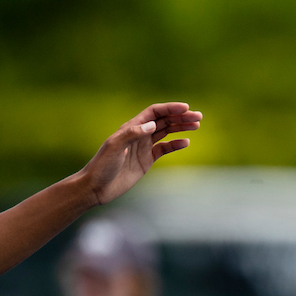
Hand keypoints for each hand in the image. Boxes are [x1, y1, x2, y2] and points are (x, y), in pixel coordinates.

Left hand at [79, 102, 202, 204]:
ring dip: (181, 127)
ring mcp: (144, 147)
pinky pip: (164, 149)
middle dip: (181, 117)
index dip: (170, 108)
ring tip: (196, 125)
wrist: (97, 186)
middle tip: (198, 117)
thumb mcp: (114, 147)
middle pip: (164, 121)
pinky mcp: (147, 160)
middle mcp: (139, 134)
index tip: (186, 108)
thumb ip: (132, 134)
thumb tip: (152, 124)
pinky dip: (176, 145)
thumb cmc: (102, 165)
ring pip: (166, 132)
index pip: (154, 113)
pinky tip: (186, 142)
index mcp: (131, 127)